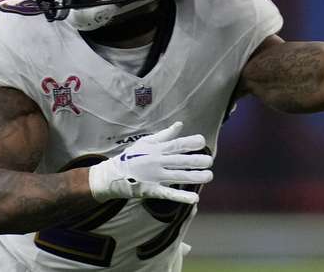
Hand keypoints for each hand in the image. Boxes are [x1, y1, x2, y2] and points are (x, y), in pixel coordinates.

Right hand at [88, 121, 213, 204]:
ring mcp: (155, 177)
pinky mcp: (152, 190)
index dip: (190, 142)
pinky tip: (195, 199)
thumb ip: (165, 135)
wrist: (112, 175)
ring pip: (178, 176)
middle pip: (180, 161)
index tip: (202, 141)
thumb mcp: (146, 142)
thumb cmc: (131, 157)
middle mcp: (157, 162)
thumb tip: (180, 124)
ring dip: (194, 177)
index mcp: (156, 149)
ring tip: (209, 176)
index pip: (176, 144)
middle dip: (196, 160)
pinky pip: (169, 194)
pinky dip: (182, 196)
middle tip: (210, 161)